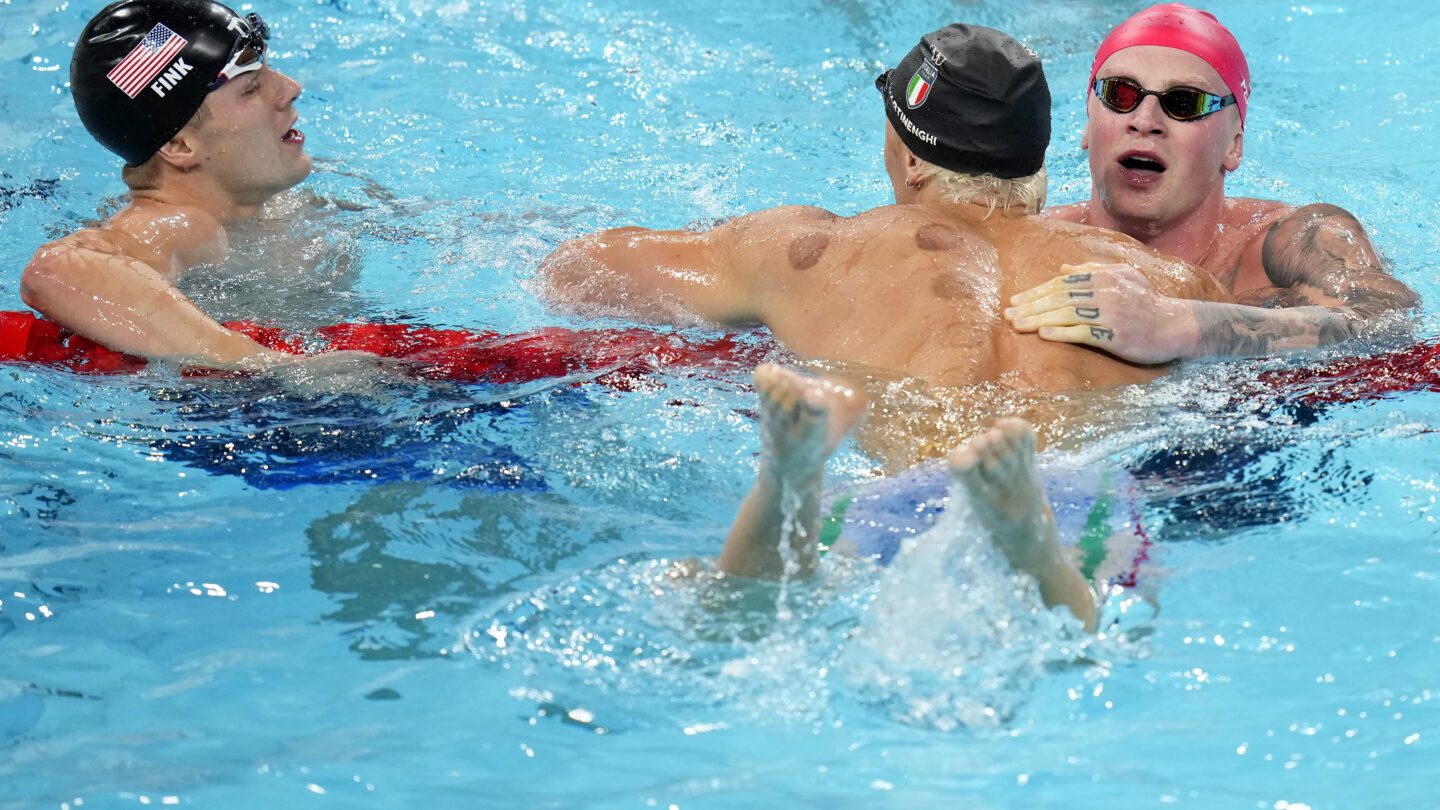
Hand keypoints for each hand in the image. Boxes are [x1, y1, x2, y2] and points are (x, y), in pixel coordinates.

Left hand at [1004, 262, 1197, 364]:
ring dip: (1038, 319)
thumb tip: (1064, 267)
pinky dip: (1062, 332)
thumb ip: (1093, 270)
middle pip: (1059, 298)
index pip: (1062, 283)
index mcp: (1103, 277)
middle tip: (1007, 314)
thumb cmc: (1147, 302)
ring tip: (1017, 324)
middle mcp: (1104, 291)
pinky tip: (1043, 334)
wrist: (1176, 325)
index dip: (1036, 292)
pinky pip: (1084, 332)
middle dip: (1031, 306)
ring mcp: (1110, 313)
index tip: (1016, 301)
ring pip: (1066, 313)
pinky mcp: (1115, 334)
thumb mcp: (1124, 277)